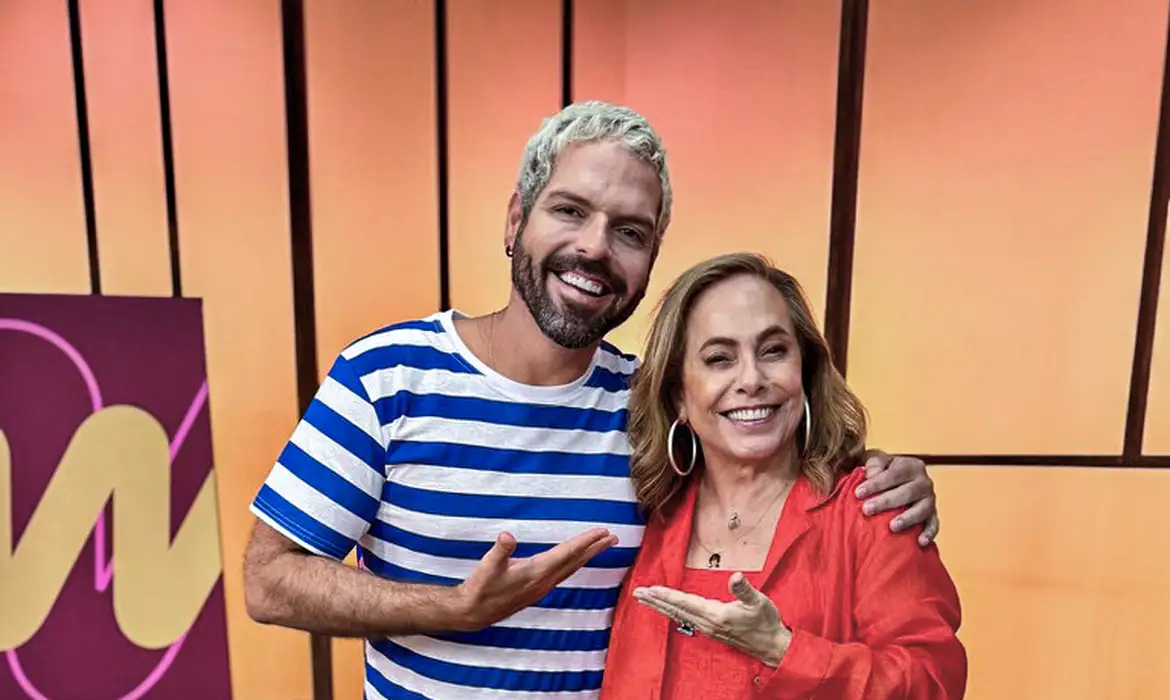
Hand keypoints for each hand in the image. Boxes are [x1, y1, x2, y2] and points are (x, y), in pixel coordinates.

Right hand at [451, 529, 617, 630]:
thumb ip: (500, 551)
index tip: (602, 532)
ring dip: (587, 556)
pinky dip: (574, 563)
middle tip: (613, 537)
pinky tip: (576, 561)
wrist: (474, 612)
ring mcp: (542, 587)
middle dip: (594, 548)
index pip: (566, 553)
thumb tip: (507, 537)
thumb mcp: (488, 566)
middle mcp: (544, 581)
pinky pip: (563, 574)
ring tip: (601, 546)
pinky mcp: (537, 590)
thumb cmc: (481, 587)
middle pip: (575, 561)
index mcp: (536, 572)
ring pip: (571, 568)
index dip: (585, 542)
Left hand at [632, 572, 791, 666]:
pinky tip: (666, 608)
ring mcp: (707, 628)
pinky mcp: (710, 629)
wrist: (771, 645)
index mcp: (716, 615)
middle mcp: (707, 623)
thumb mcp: (759, 602)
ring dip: (660, 606)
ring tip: (645, 598)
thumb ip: (744, 590)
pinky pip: (685, 619)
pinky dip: (672, 611)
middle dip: (656, 600)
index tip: (651, 589)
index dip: (667, 595)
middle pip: (675, 610)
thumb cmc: (766, 622)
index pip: (685, 603)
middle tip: (637, 593)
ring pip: (678, 615)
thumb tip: (735, 577)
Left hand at [855, 450, 938, 545]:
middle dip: (886, 502)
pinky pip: (934, 524)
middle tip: (866, 510)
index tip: (858, 493)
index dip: (876, 484)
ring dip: (907, 519)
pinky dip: (929, 533)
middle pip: (907, 492)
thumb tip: (871, 474)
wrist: (901, 480)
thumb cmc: (885, 471)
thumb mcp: (879, 462)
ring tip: (892, 527)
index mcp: (911, 466)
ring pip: (922, 509)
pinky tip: (920, 542)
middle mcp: (924, 482)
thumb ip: (874, 465)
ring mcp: (930, 499)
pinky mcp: (932, 514)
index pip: (894, 474)